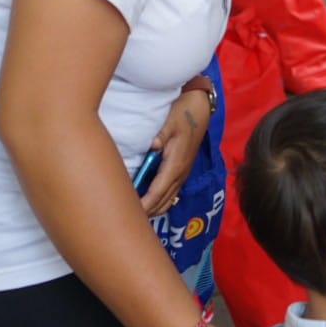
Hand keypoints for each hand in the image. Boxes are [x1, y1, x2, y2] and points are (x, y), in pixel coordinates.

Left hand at [139, 86, 211, 217]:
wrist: (199, 109)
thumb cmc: (182, 114)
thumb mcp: (170, 122)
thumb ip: (161, 135)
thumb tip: (154, 145)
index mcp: (175, 164)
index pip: (158, 191)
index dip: (145, 204)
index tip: (131, 212)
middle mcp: (180, 173)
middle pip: (163, 201)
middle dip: (147, 211)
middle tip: (126, 217)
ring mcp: (182, 173)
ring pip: (168, 200)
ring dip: (154, 208)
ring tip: (135, 213)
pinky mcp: (181, 171)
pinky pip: (171, 194)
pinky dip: (159, 201)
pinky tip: (147, 201)